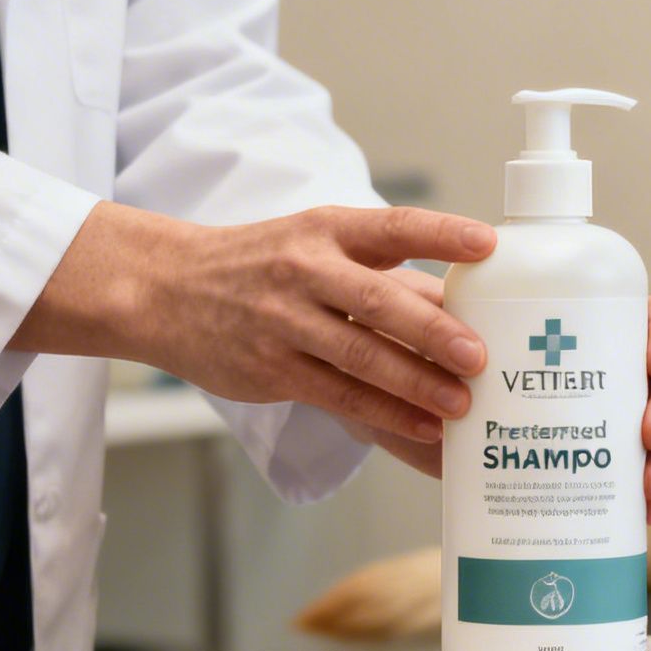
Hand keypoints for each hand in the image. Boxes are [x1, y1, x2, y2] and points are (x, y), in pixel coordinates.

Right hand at [15, 201, 490, 441]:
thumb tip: (461, 298)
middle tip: (480, 356)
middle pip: (379, 302)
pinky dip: (385, 412)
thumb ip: (379, 266)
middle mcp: (305, 271)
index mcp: (326, 229)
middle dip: (434, 331)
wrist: (162, 288)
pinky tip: (422, 424)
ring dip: (416, 384)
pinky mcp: (270, 368)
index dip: (441, 234)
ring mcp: (284, 322)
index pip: (392, 226)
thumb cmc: (261, 265)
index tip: (488, 244)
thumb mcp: (313, 242)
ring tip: (463, 404)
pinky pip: (338, 395)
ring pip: (360, 357)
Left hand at [343, 293, 650, 517]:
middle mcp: (602, 371)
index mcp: (584, 323)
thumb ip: (451, 326)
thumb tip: (454, 352)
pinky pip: (629, 484)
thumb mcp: (440, 324)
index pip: (645, 318)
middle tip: (647, 436)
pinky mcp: (582, 467)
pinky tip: (645, 517)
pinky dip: (645, 501)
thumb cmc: (431, 349)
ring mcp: (598, 421)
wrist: (405, 399)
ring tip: (647, 489)